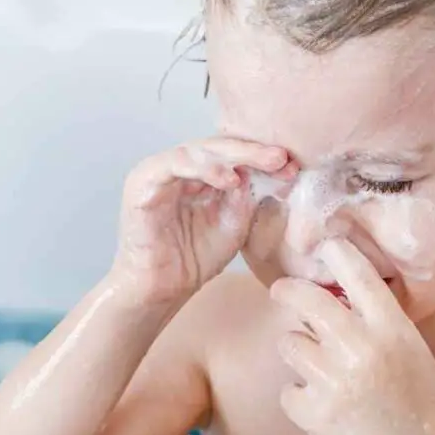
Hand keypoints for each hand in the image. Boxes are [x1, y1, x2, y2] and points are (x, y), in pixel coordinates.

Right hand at [114, 137, 295, 302]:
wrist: (163, 289)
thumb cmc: (195, 257)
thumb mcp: (235, 223)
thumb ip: (248, 195)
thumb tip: (271, 169)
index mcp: (199, 174)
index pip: (232, 155)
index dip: (262, 158)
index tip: (292, 167)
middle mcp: (178, 167)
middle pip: (217, 146)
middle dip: (253, 151)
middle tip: (282, 157)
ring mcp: (159, 171)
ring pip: (198, 149)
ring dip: (234, 155)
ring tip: (264, 164)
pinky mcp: (143, 181)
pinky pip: (174, 164)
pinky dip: (204, 168)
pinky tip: (230, 180)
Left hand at [271, 238, 434, 434]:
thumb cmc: (418, 394)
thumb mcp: (407, 345)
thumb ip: (375, 318)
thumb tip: (329, 291)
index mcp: (392, 328)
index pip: (359, 275)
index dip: (337, 252)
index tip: (325, 244)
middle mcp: (362, 348)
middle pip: (308, 300)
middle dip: (288, 291)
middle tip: (281, 290)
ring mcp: (336, 380)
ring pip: (290, 343)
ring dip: (299, 350)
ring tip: (320, 366)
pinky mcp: (316, 411)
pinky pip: (288, 388)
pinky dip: (300, 394)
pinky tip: (322, 399)